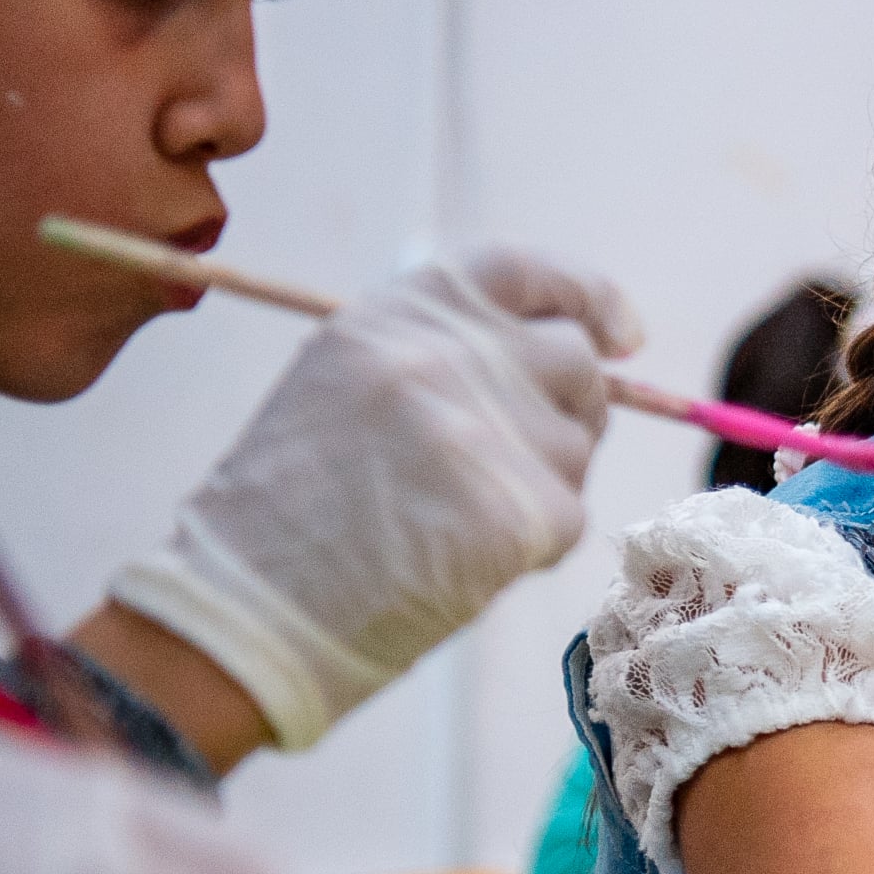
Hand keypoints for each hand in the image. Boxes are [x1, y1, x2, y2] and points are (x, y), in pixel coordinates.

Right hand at [109, 249, 643, 750]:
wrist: (251, 600)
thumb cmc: (294, 500)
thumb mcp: (349, 379)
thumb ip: (449, 347)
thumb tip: (580, 345)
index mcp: (402, 312)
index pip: (528, 273)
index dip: (587, 297)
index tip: (622, 337)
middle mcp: (453, 355)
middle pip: (575, 361)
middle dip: (565, 406)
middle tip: (509, 459)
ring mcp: (495, 431)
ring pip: (578, 443)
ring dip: (542, 478)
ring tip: (451, 513)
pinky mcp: (527, 510)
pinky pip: (569, 513)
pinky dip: (532, 540)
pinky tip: (462, 555)